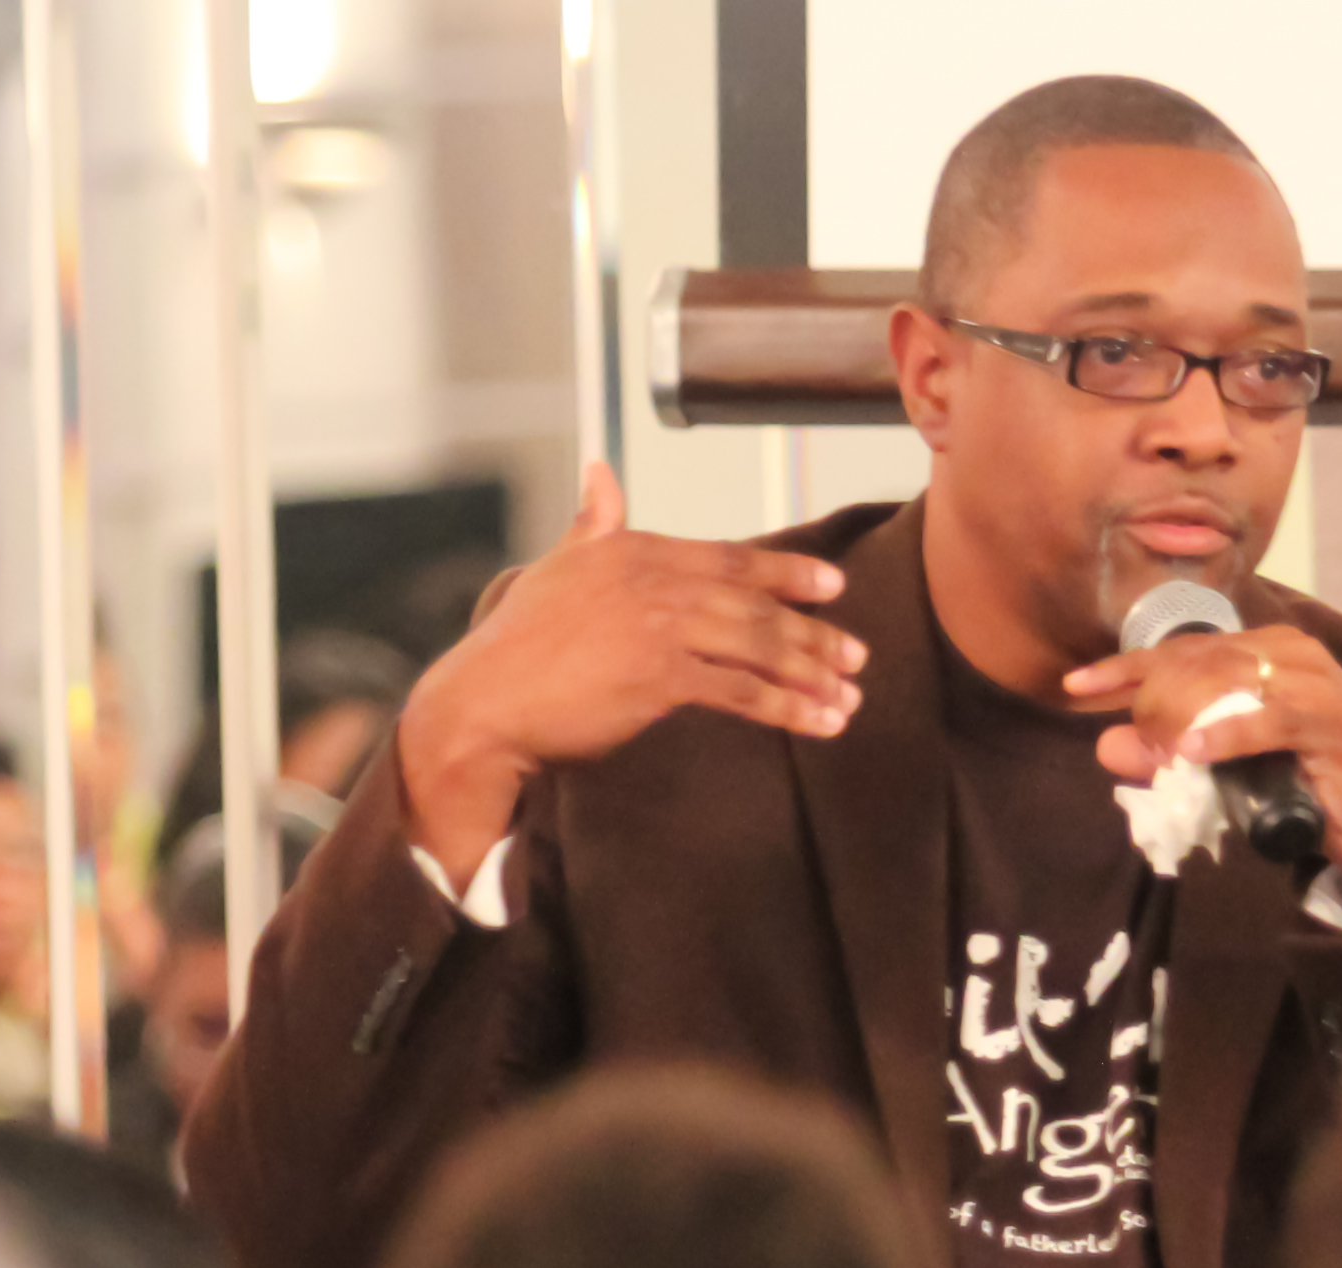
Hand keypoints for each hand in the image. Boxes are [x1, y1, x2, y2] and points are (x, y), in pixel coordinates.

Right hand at [395, 462, 867, 881]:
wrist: (483, 703)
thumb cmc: (518, 644)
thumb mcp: (558, 568)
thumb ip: (592, 523)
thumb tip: (599, 470)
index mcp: (633, 550)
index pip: (728, 558)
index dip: (785, 573)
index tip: (834, 586)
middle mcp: (652, 581)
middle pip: (754, 606)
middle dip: (813, 633)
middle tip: (858, 656)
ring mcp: (658, 627)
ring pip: (757, 646)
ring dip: (812, 673)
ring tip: (850, 697)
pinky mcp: (659, 677)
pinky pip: (742, 692)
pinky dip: (788, 709)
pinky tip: (820, 723)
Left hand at [1061, 626, 1341, 933]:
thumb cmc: (1317, 795)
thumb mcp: (1234, 772)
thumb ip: (1174, 753)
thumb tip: (1107, 744)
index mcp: (1267, 652)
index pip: (1184, 649)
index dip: (1126, 666)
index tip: (1078, 686)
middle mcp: (1290, 653)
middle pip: (1198, 659)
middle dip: (1149, 695)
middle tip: (1121, 735)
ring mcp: (1315, 681)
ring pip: (1228, 681)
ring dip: (1182, 716)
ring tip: (1157, 751)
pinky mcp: (1332, 719)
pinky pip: (1269, 718)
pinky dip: (1229, 735)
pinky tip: (1193, 751)